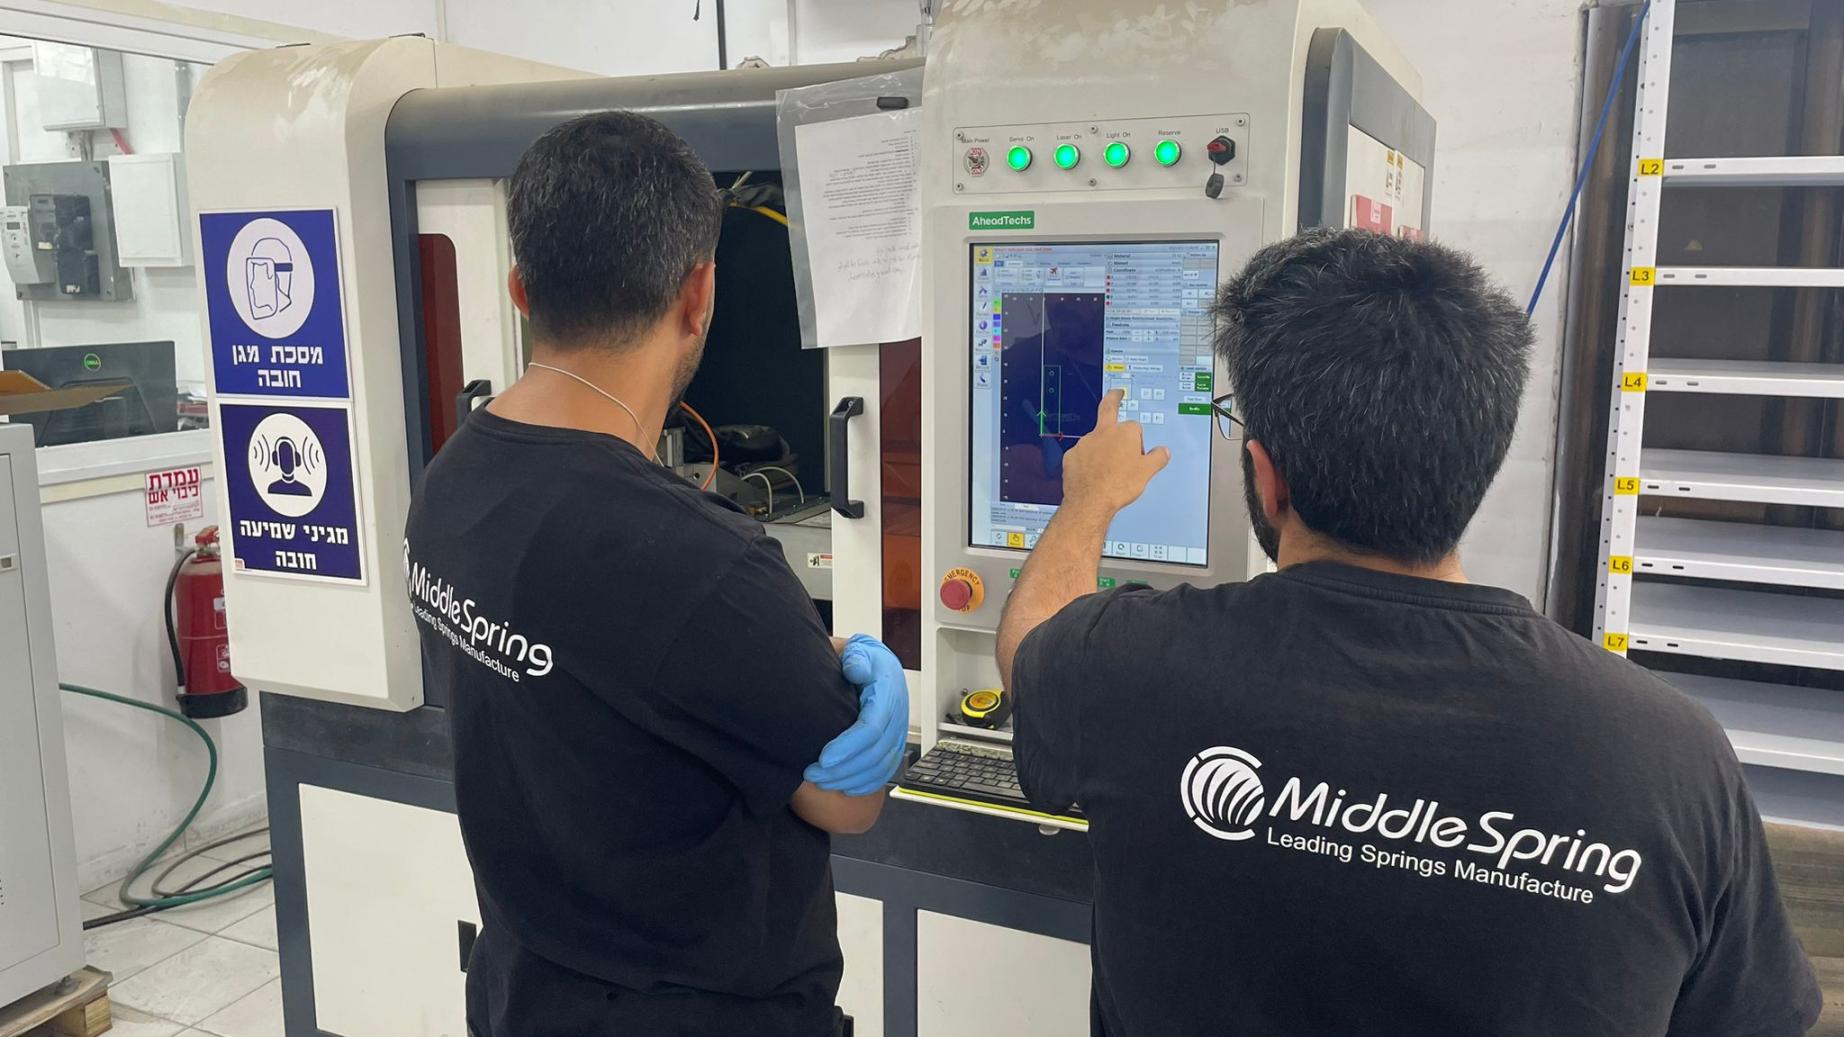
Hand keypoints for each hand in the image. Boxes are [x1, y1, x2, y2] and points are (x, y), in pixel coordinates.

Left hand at [805, 634, 908, 796]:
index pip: (872, 727)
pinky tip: (845, 789)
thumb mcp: (858, 649)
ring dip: (850, 780)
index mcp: (889, 692)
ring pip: (880, 767)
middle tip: (812, 774)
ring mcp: (898, 733)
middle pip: (875, 753)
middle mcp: (898, 715)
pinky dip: (866, 784)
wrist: (873, 664)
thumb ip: (856, 658)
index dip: (848, 746)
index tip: (823, 758)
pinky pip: (885, 772)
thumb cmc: (860, 658)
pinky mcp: (893, 745)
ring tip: (820, 782)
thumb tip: (855, 670)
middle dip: (843, 769)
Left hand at [1061, 390, 1170, 519]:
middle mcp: (1103, 432)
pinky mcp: (1072, 456)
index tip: (1138, 453)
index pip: (1134, 427)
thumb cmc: (1119, 485)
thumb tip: (1164, 451)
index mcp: (1125, 433)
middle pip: (1108, 409)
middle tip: (1117, 393)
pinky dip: (1087, 462)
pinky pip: (1082, 455)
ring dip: (1101, 448)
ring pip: (1095, 439)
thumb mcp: (1147, 472)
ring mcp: (1085, 443)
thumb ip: (1157, 458)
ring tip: (1106, 470)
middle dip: (1114, 398)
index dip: (1138, 441)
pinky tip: (1093, 476)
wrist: (1091, 502)